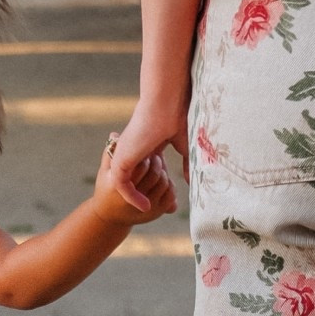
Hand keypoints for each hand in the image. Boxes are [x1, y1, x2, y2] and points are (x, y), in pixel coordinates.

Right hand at [92, 140, 177, 226]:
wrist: (109, 218)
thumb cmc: (105, 190)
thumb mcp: (103, 172)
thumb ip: (109, 153)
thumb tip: (115, 134)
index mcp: (117, 186)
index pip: (141, 165)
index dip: (147, 155)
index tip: (146, 151)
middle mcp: (133, 200)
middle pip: (155, 174)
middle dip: (157, 162)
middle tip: (156, 156)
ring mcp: (146, 208)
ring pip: (164, 182)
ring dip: (164, 172)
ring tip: (158, 168)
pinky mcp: (156, 213)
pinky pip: (171, 195)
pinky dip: (170, 184)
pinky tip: (162, 180)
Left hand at [103, 95, 189, 214]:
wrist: (166, 103)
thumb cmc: (178, 116)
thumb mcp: (185, 146)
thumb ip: (186, 163)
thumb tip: (193, 181)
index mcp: (146, 146)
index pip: (147, 172)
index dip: (156, 186)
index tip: (168, 200)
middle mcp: (133, 150)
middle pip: (135, 180)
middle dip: (144, 197)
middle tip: (157, 211)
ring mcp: (125, 155)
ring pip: (126, 184)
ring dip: (137, 199)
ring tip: (150, 211)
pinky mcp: (121, 159)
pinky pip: (121, 184)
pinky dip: (131, 197)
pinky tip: (144, 207)